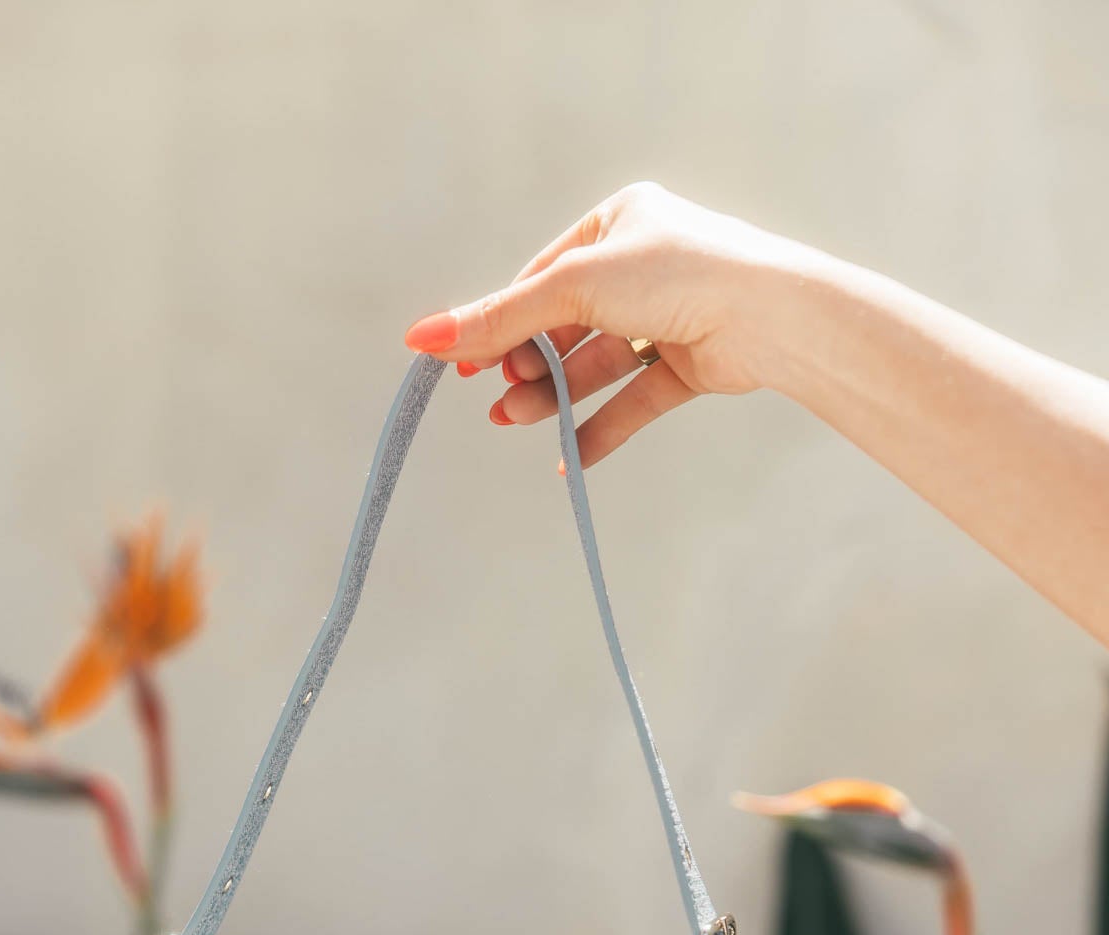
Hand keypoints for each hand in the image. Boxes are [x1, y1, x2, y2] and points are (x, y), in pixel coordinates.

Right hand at [403, 182, 811, 466]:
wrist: (768, 316)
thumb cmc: (678, 273)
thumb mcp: (574, 287)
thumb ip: (499, 316)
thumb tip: (421, 336)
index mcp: (620, 221)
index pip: (544, 275)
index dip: (504, 320)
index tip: (465, 360)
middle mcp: (645, 265)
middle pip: (567, 324)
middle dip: (530, 363)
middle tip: (497, 397)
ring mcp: (670, 316)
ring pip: (598, 364)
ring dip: (556, 395)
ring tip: (517, 419)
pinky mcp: (692, 363)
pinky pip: (635, 399)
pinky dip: (600, 427)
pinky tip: (567, 457)